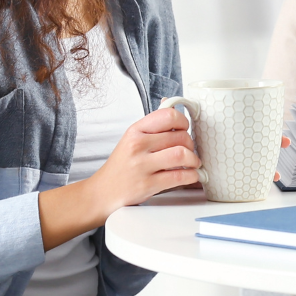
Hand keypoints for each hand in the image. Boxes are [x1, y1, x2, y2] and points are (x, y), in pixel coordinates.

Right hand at [40, 106, 199, 249]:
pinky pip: (179, 177)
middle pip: (179, 137)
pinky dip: (191, 176)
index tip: (184, 128)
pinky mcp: (147, 185)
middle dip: (190, 144)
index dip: (182, 121)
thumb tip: (168, 103)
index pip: (168, 115)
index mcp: (135, 131)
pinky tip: (190, 175)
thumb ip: (152, 125)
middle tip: (189, 150)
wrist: (102, 193)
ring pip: (181, 155)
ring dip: (193, 159)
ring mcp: (141, 166)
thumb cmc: (121, 166)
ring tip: (192, 163)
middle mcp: (137, 146)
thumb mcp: (131, 139)